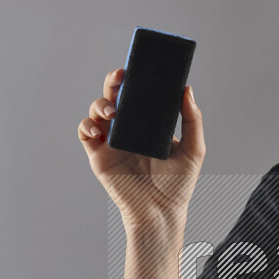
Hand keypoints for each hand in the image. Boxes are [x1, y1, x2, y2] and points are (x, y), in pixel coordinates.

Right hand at [78, 68, 204, 234]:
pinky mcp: (98, 155)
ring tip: (112, 111)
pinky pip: (85, 132)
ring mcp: (112, 140)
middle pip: (115, 95)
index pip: (139, 94)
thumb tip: (187, 89)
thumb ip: (192, 120)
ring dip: (101, 103)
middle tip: (120, 76)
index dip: (136, 78)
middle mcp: (129, 128)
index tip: (138, 66)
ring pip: (98, 110)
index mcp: (149, 123)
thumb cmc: (178, 185)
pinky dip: (87, 125)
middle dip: (114, 81)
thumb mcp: (193, 150)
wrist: (160, 212)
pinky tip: (98, 129)